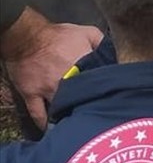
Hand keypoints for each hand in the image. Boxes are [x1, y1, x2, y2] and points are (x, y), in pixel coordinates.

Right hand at [0, 9, 102, 128]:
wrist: (28, 37)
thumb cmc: (59, 35)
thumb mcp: (88, 33)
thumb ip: (103, 44)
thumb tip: (114, 58)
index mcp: (83, 68)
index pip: (98, 85)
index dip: (105, 93)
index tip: (110, 99)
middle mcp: (67, 82)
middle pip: (81, 101)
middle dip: (88, 107)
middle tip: (94, 114)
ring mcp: (48, 91)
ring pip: (61, 110)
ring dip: (69, 116)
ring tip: (77, 123)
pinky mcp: (31, 95)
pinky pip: (38, 114)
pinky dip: (44, 123)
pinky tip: (52, 129)